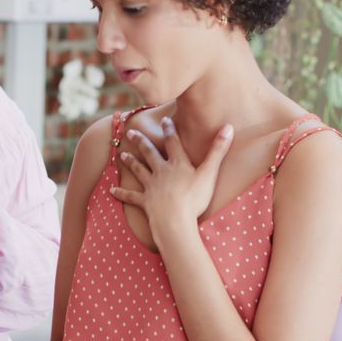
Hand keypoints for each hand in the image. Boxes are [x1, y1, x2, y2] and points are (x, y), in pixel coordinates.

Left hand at [112, 117, 233, 225]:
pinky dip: (121, 192)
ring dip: (130, 161)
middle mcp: (161, 171)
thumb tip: (229, 127)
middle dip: (141, 141)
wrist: (175, 220)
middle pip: (150, 153)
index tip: (165, 120)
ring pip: (138, 170)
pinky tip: (112, 189)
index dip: (169, 130)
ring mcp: (151, 186)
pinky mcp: (145, 201)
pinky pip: (131, 196)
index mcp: (177, 164)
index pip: (173, 142)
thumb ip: (218, 150)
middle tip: (131, 132)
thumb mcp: (209, 173)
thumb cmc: (194, 198)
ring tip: (122, 154)